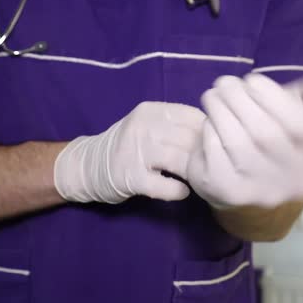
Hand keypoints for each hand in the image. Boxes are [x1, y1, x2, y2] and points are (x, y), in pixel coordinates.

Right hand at [54, 102, 205, 203]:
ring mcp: (136, 153)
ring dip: (194, 173)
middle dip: (204, 155)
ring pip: (180, 160)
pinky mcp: (131, 178)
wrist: (87, 166)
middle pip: (189, 139)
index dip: (208, 132)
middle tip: (210, 167)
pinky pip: (167, 186)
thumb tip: (215, 132)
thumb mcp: (147, 125)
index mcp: (150, 111)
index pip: (192, 116)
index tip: (213, 145)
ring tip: (198, 179)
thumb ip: (174, 125)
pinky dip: (179, 191)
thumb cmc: (127, 145)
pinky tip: (181, 191)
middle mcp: (143, 127)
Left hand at [187, 73, 302, 208]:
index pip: (301, 127)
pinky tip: (210, 123)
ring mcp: (258, 190)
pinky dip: (209, 131)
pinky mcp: (226, 191)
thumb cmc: (273, 142)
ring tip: (213, 96)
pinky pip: (214, 153)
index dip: (274, 97)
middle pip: (264, 133)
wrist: (246, 188)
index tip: (252, 80)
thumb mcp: (296, 116)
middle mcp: (292, 180)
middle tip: (225, 83)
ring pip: (236, 141)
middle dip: (239, 99)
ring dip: (219, 110)